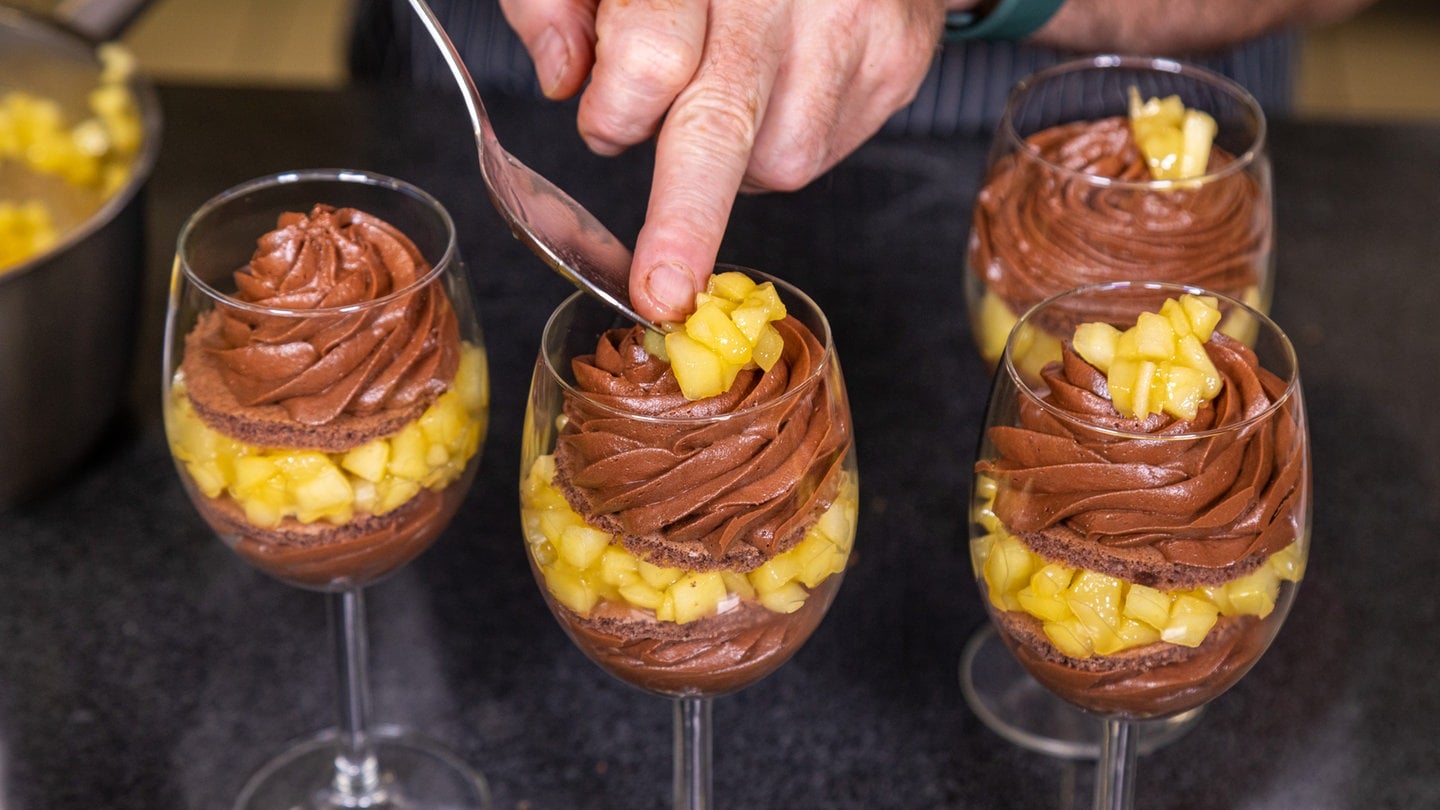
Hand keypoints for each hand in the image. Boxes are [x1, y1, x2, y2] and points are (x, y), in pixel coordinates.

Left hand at [501, 0, 947, 321]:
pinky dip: (784, 143)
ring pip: (779, 158)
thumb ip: (557, 3)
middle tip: (663, 291)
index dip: (614, 113)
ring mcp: (850, 25)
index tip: (604, 126)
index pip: (649, 61)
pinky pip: (824, 151)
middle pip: (724, 122)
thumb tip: (561, 79)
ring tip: (734, 97)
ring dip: (735, 164)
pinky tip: (782, 90)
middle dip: (686, 221)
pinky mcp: (896, 61)